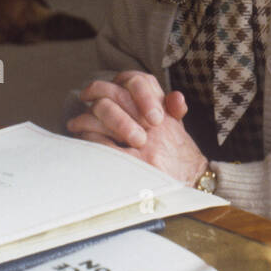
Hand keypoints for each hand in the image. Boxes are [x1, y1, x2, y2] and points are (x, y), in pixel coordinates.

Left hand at [67, 71, 205, 185]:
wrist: (195, 185)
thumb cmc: (181, 157)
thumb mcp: (179, 129)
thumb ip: (172, 109)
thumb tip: (175, 95)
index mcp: (164, 112)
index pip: (137, 85)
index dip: (112, 85)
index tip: (94, 91)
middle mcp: (156, 125)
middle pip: (118, 98)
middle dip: (95, 96)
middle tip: (82, 100)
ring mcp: (146, 145)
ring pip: (107, 120)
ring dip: (86, 120)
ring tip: (75, 124)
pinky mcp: (137, 164)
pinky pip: (104, 146)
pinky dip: (90, 140)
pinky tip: (84, 141)